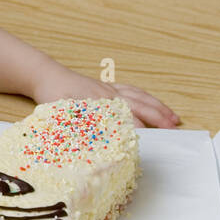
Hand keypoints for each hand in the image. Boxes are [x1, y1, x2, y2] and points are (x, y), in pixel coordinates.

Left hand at [30, 63, 180, 129]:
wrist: (45, 75)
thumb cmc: (52, 95)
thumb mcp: (61, 114)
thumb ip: (77, 127)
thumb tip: (90, 143)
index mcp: (100, 103)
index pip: (125, 119)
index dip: (138, 131)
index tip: (150, 143)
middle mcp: (109, 95)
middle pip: (140, 107)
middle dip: (158, 119)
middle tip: (173, 131)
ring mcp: (110, 89)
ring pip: (141, 97)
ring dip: (158, 108)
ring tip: (174, 119)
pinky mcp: (108, 86)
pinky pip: (133, 90)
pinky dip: (146, 97)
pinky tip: (153, 103)